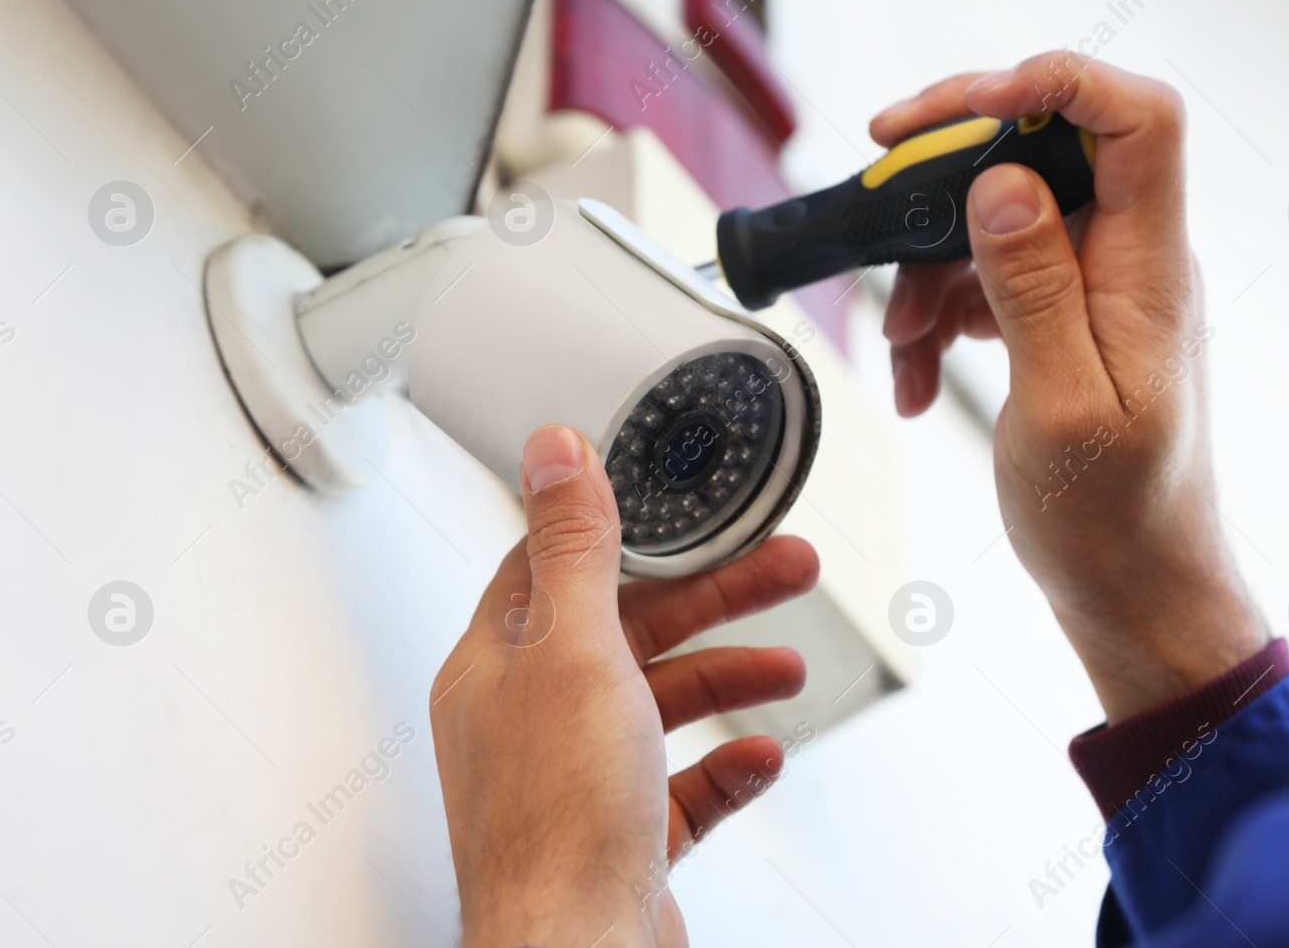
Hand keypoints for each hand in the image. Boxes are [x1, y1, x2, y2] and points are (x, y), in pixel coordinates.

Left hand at [430, 424, 818, 947]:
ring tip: (788, 667)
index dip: (624, 531)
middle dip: (714, 598)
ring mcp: (575, 782)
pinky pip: (682, 786)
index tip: (681, 508)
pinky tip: (758, 755)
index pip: (557, 568)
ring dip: (729, 677)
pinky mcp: (619, 838)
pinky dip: (725, 765)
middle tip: (784, 566)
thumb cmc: (558, 823)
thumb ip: (573, 548)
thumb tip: (553, 450)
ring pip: (661, 705)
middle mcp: (530, 719)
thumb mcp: (573, 652)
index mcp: (500, 666)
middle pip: (629, 630)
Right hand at [871, 54, 1266, 720]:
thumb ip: (1033, 289)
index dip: (1052, 83)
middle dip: (949, 168)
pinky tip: (914, 375)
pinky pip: (989, 277)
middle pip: (1044, 149)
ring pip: (999, 217)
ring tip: (900, 344)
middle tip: (876, 179)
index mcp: (1149, 269)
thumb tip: (1000, 184)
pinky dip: (940, 315)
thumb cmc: (1113, 520)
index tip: (958, 106)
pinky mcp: (1063, 317)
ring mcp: (1096, 287)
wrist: (1133, 590)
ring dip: (929, 266)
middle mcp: (1129, 260)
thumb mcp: (1062, 408)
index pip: (1136, 119)